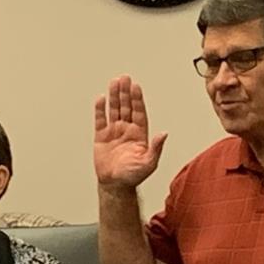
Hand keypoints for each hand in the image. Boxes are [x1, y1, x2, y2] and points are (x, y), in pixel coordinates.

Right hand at [93, 76, 167, 190]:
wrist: (115, 185)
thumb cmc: (133, 176)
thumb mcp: (149, 163)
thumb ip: (156, 148)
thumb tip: (164, 134)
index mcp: (140, 134)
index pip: (138, 112)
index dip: (137, 99)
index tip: (136, 86)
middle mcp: (127, 130)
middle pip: (126, 107)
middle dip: (126, 92)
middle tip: (124, 78)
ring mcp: (114, 132)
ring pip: (114, 110)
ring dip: (114, 96)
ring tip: (114, 82)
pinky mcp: (101, 137)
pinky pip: (100, 120)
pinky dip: (100, 109)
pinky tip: (101, 98)